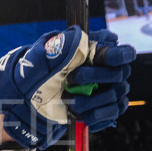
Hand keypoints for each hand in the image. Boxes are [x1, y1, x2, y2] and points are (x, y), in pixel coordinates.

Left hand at [0, 26, 134, 148]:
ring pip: (116, 94)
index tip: (108, 58)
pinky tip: (81, 114)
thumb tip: (81, 35)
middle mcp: (104, 70)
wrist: (30, 103)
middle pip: (119, 73)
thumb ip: (63, 44)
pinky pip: (113, 112)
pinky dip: (96, 115)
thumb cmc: (37, 76)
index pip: (121, 52)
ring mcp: (106, 90)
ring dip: (92, 100)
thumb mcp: (44, 56)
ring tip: (71, 101)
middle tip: (71, 79)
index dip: (118, 55)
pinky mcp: (104, 109)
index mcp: (94, 53)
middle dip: (95, 77)